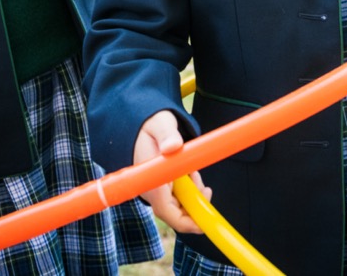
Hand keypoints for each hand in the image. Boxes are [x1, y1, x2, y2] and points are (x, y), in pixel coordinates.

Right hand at [134, 110, 210, 233]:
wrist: (139, 125)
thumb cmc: (149, 126)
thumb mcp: (159, 124)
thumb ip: (167, 134)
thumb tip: (173, 145)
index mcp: (150, 180)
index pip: (166, 210)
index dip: (186, 221)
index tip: (204, 222)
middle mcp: (151, 190)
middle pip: (177, 212)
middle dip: (195, 203)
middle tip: (206, 188)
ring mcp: (157, 190)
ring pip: (181, 204)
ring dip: (193, 192)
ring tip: (193, 172)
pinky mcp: (162, 187)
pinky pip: (180, 196)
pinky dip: (190, 188)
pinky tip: (189, 173)